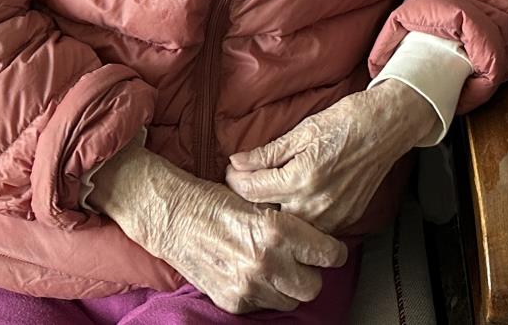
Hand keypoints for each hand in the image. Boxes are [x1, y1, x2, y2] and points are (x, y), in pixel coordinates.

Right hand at [88, 142, 347, 313]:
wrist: (174, 217)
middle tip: (304, 262)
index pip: (327, 254)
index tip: (331, 251)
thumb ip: (290, 224)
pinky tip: (255, 275)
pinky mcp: (233, 302)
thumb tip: (318, 236)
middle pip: (313, 286)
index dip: (333, 253)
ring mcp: (248, 285)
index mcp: (277, 230)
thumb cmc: (217, 201)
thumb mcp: (261, 202)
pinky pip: (264, 306)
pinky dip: (264, 293)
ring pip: (290, 300)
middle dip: (312, 274)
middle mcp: (266, 261)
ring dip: (288, 287)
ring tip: (278, 269)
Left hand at [226, 82, 440, 232]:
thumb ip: (267, 153)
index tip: (234, 170)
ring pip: (288, 225)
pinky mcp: (344, 220)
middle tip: (249, 180)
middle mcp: (315, 204)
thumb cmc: (348, 121)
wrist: (387, 127)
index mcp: (301, 179)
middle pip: (266, 213)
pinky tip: (298, 198)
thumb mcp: (303, 130)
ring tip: (272, 190)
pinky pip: (311, 227)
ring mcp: (332, 216)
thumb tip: (237, 163)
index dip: (235, 178)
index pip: (251, 190)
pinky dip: (300, 215)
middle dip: (253, 198)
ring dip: (276, 210)